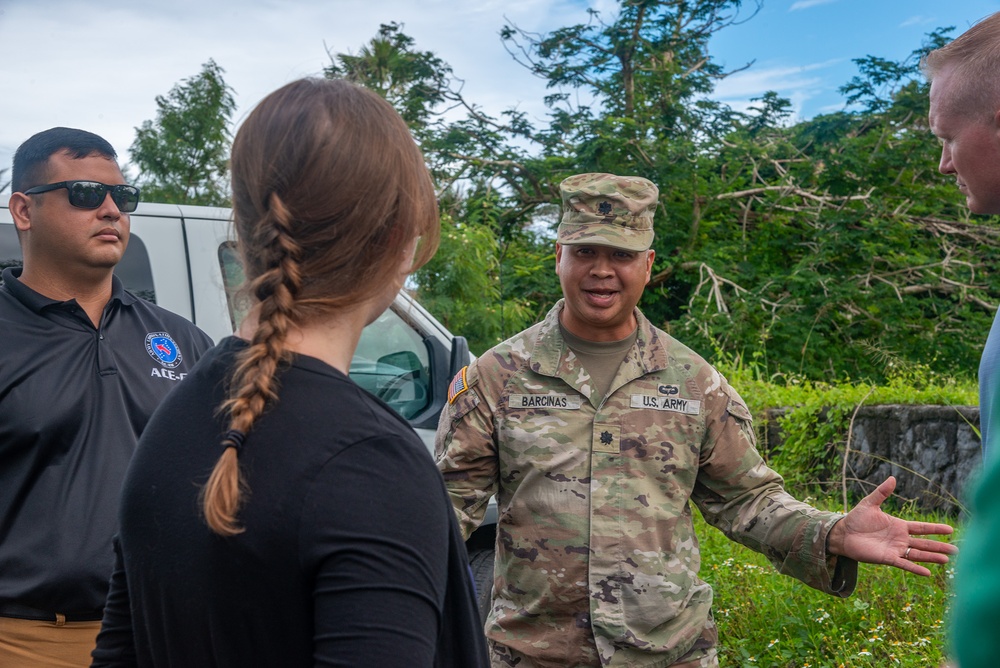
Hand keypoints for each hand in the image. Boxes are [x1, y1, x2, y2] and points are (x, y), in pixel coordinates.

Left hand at [825, 476, 957, 575]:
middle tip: (958, 551)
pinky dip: (915, 568)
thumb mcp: (869, 503)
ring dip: (931, 557)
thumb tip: (892, 478)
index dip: (935, 529)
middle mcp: (900, 539)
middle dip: (940, 546)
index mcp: (899, 526)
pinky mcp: (887, 558)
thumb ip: (882, 492)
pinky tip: (928, 572)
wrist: (842, 534)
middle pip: (924, 543)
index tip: (950, 530)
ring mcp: (895, 549)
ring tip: (947, 560)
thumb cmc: (856, 519)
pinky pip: (904, 564)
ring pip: (917, 554)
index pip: (921, 528)